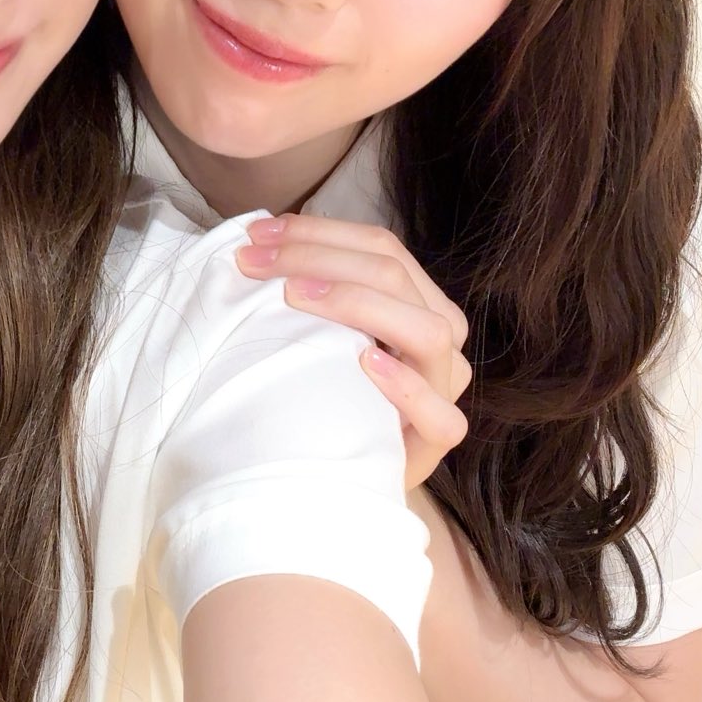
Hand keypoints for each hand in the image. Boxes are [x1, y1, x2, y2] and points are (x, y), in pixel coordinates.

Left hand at [237, 214, 470, 488]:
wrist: (344, 469)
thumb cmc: (328, 390)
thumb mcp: (323, 330)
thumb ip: (312, 289)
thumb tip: (258, 241)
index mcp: (419, 300)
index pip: (381, 246)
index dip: (318, 232)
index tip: (256, 235)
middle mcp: (440, 336)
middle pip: (394, 276)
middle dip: (318, 258)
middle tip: (255, 263)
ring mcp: (445, 386)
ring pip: (427, 330)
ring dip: (358, 305)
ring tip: (297, 299)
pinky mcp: (438, 438)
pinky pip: (440, 414)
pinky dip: (405, 385)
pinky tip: (364, 363)